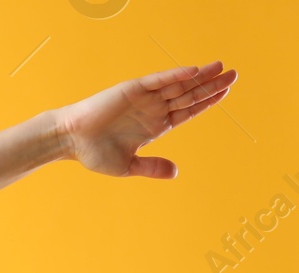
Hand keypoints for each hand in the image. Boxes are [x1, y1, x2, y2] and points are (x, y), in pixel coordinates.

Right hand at [54, 61, 236, 177]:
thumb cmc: (94, 153)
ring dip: (200, 76)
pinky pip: (159, 80)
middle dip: (211, 85)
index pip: (187, 111)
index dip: (207, 102)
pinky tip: (194, 71)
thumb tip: (176, 173)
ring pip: (178, 85)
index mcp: (155, 126)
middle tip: (234, 75)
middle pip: (188, 94)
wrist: (70, 140)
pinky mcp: (133, 88)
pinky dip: (175, 75)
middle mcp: (153, 109)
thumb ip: (152, 167)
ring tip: (221, 68)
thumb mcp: (127, 166)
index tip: (225, 92)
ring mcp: (145, 97)